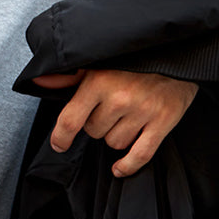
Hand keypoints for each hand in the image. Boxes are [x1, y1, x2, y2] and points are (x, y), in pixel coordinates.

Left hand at [32, 68, 198, 177]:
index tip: (59, 144)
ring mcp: (143, 111)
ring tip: (125, 117)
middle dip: (97, 124)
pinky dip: (129, 165)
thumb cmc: (134, 57)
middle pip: (94, 132)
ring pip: (115, 144)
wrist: (178, 50)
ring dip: (115, 136)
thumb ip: (68, 76)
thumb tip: (40, 81)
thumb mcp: (97, 61)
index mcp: (99, 82)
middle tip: (109, 107)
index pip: (70, 120)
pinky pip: (141, 154)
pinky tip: (119, 168)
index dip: (60, 137)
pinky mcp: (164, 120)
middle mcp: (120, 98)